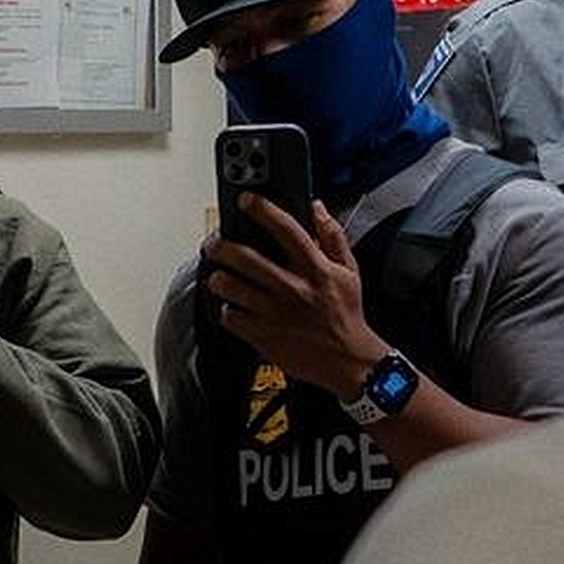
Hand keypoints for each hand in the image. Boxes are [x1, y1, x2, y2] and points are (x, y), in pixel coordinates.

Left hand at [204, 195, 386, 397]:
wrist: (349, 362)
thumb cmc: (346, 315)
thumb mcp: (349, 270)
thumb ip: (332, 235)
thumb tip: (316, 207)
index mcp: (316, 269)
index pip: (287, 230)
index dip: (263, 210)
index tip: (246, 200)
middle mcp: (293, 288)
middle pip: (246, 258)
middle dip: (222, 246)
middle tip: (215, 244)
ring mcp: (275, 313)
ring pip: (232, 287)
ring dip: (218, 278)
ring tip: (219, 275)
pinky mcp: (263, 336)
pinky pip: (231, 317)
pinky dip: (227, 309)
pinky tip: (232, 305)